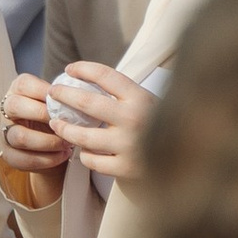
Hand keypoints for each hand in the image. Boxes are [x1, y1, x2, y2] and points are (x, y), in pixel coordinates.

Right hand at [0, 73, 68, 199]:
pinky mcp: (9, 155)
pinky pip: (23, 159)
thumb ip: (65, 97)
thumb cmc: (60, 116)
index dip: (43, 91)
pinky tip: (62, 156)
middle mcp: (7, 110)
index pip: (24, 84)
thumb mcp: (60, 102)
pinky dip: (47, 159)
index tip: (63, 99)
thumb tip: (83, 95)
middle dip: (42, 114)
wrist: (55, 145)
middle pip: (15, 106)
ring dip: (48, 141)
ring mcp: (5, 133)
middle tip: (64, 122)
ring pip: (19, 136)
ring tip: (67, 143)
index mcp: (19, 90)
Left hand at [44, 61, 152, 187]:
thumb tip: (87, 79)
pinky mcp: (126, 168)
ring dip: (64, 129)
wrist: (185, 160)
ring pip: (82, 136)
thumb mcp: (148, 103)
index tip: (69, 69)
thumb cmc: (159, 126)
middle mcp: (134, 119)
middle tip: (52, 94)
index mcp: (140, 98)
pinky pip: (92, 160)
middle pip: (86, 103)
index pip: (106, 75)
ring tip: (56, 124)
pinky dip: (85, 155)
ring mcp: (129, 145)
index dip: (84, 69)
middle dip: (63, 95)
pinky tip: (84, 150)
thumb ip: (124, 94)